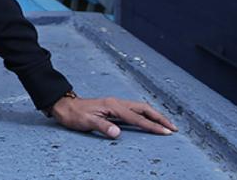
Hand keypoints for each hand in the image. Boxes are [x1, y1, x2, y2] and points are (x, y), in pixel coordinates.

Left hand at [50, 95, 177, 138]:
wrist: (63, 105)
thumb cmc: (73, 114)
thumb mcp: (86, 121)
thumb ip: (102, 126)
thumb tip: (117, 133)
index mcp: (113, 106)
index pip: (137, 118)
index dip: (153, 126)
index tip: (166, 132)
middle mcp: (116, 103)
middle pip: (144, 109)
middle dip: (160, 118)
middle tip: (174, 128)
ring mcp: (115, 104)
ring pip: (140, 108)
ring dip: (154, 116)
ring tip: (167, 124)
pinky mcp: (113, 108)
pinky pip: (134, 110)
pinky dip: (145, 115)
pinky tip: (149, 120)